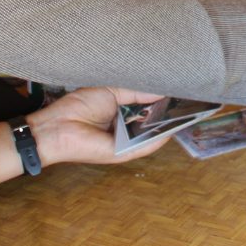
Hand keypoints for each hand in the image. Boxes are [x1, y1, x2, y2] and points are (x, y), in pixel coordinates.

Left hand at [27, 87, 173, 165]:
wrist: (58, 126)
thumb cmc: (79, 107)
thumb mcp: (112, 92)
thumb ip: (136, 92)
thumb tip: (161, 91)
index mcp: (120, 113)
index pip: (146, 108)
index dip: (161, 101)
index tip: (178, 92)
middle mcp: (125, 129)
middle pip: (151, 123)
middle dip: (167, 113)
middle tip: (188, 102)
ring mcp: (125, 143)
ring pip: (150, 135)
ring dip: (166, 126)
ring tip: (186, 112)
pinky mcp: (122, 154)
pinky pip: (144, 147)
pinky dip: (157, 140)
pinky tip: (171, 129)